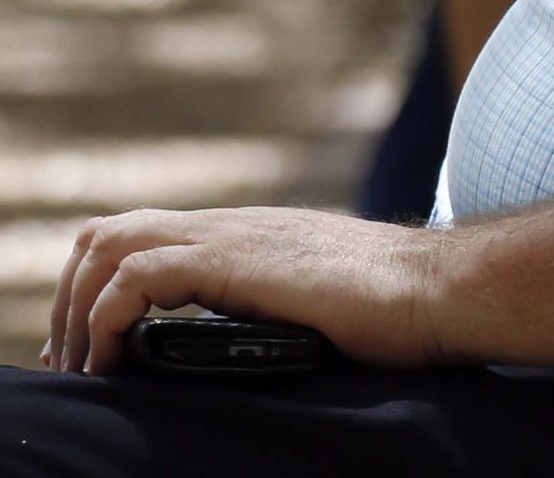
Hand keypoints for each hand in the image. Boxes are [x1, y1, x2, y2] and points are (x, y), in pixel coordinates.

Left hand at [45, 207, 444, 374]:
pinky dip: (106, 319)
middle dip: (73, 295)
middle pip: (111, 230)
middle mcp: (233, 225)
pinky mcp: (238, 263)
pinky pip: (138, 277)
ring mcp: (234, 238)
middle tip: (74, 360)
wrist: (443, 287)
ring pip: (110, 244)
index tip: (97, 347)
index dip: (102, 285)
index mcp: (251, 235)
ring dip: (78, 306)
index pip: (146, 234)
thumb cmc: (403, 306)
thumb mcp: (324, 300)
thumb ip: (282, 305)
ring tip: (84, 365)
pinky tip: (113, 361)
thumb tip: (257, 341)